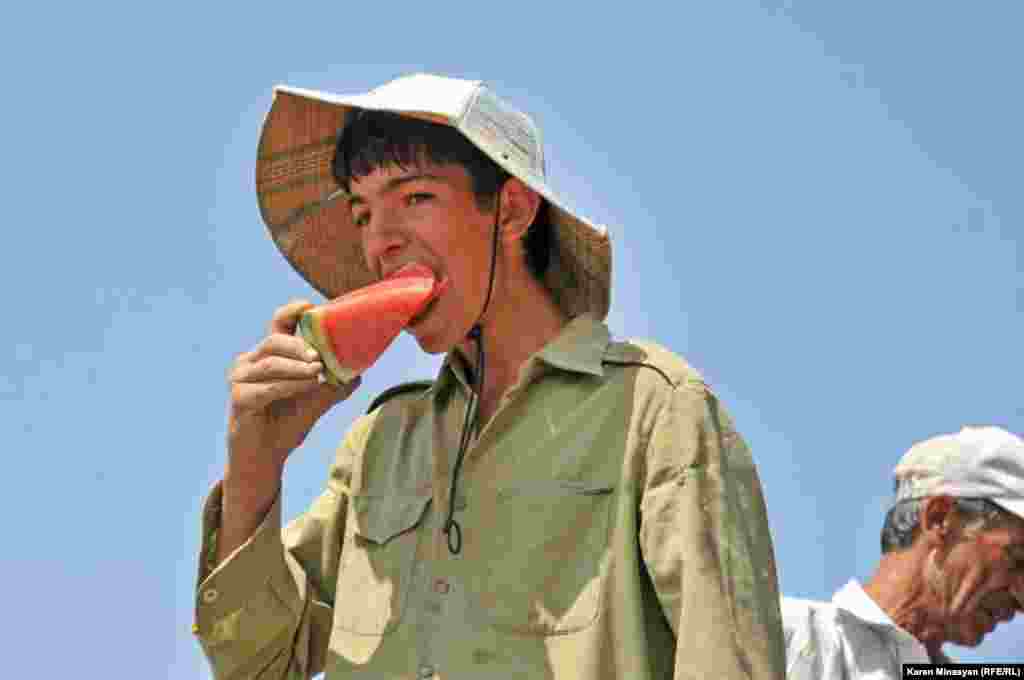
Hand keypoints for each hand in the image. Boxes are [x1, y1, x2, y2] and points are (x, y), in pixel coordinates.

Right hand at [226, 299, 360, 479]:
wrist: (267, 457)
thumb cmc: (288, 423)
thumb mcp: (317, 399)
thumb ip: (335, 383)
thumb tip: (360, 370)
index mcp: (267, 355)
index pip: (278, 325)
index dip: (292, 312)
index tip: (310, 306)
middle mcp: (249, 362)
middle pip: (274, 341)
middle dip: (299, 345)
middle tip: (320, 355)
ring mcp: (239, 379)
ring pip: (271, 364)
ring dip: (298, 367)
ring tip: (319, 370)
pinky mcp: (238, 399)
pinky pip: (266, 388)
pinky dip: (289, 386)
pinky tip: (308, 386)